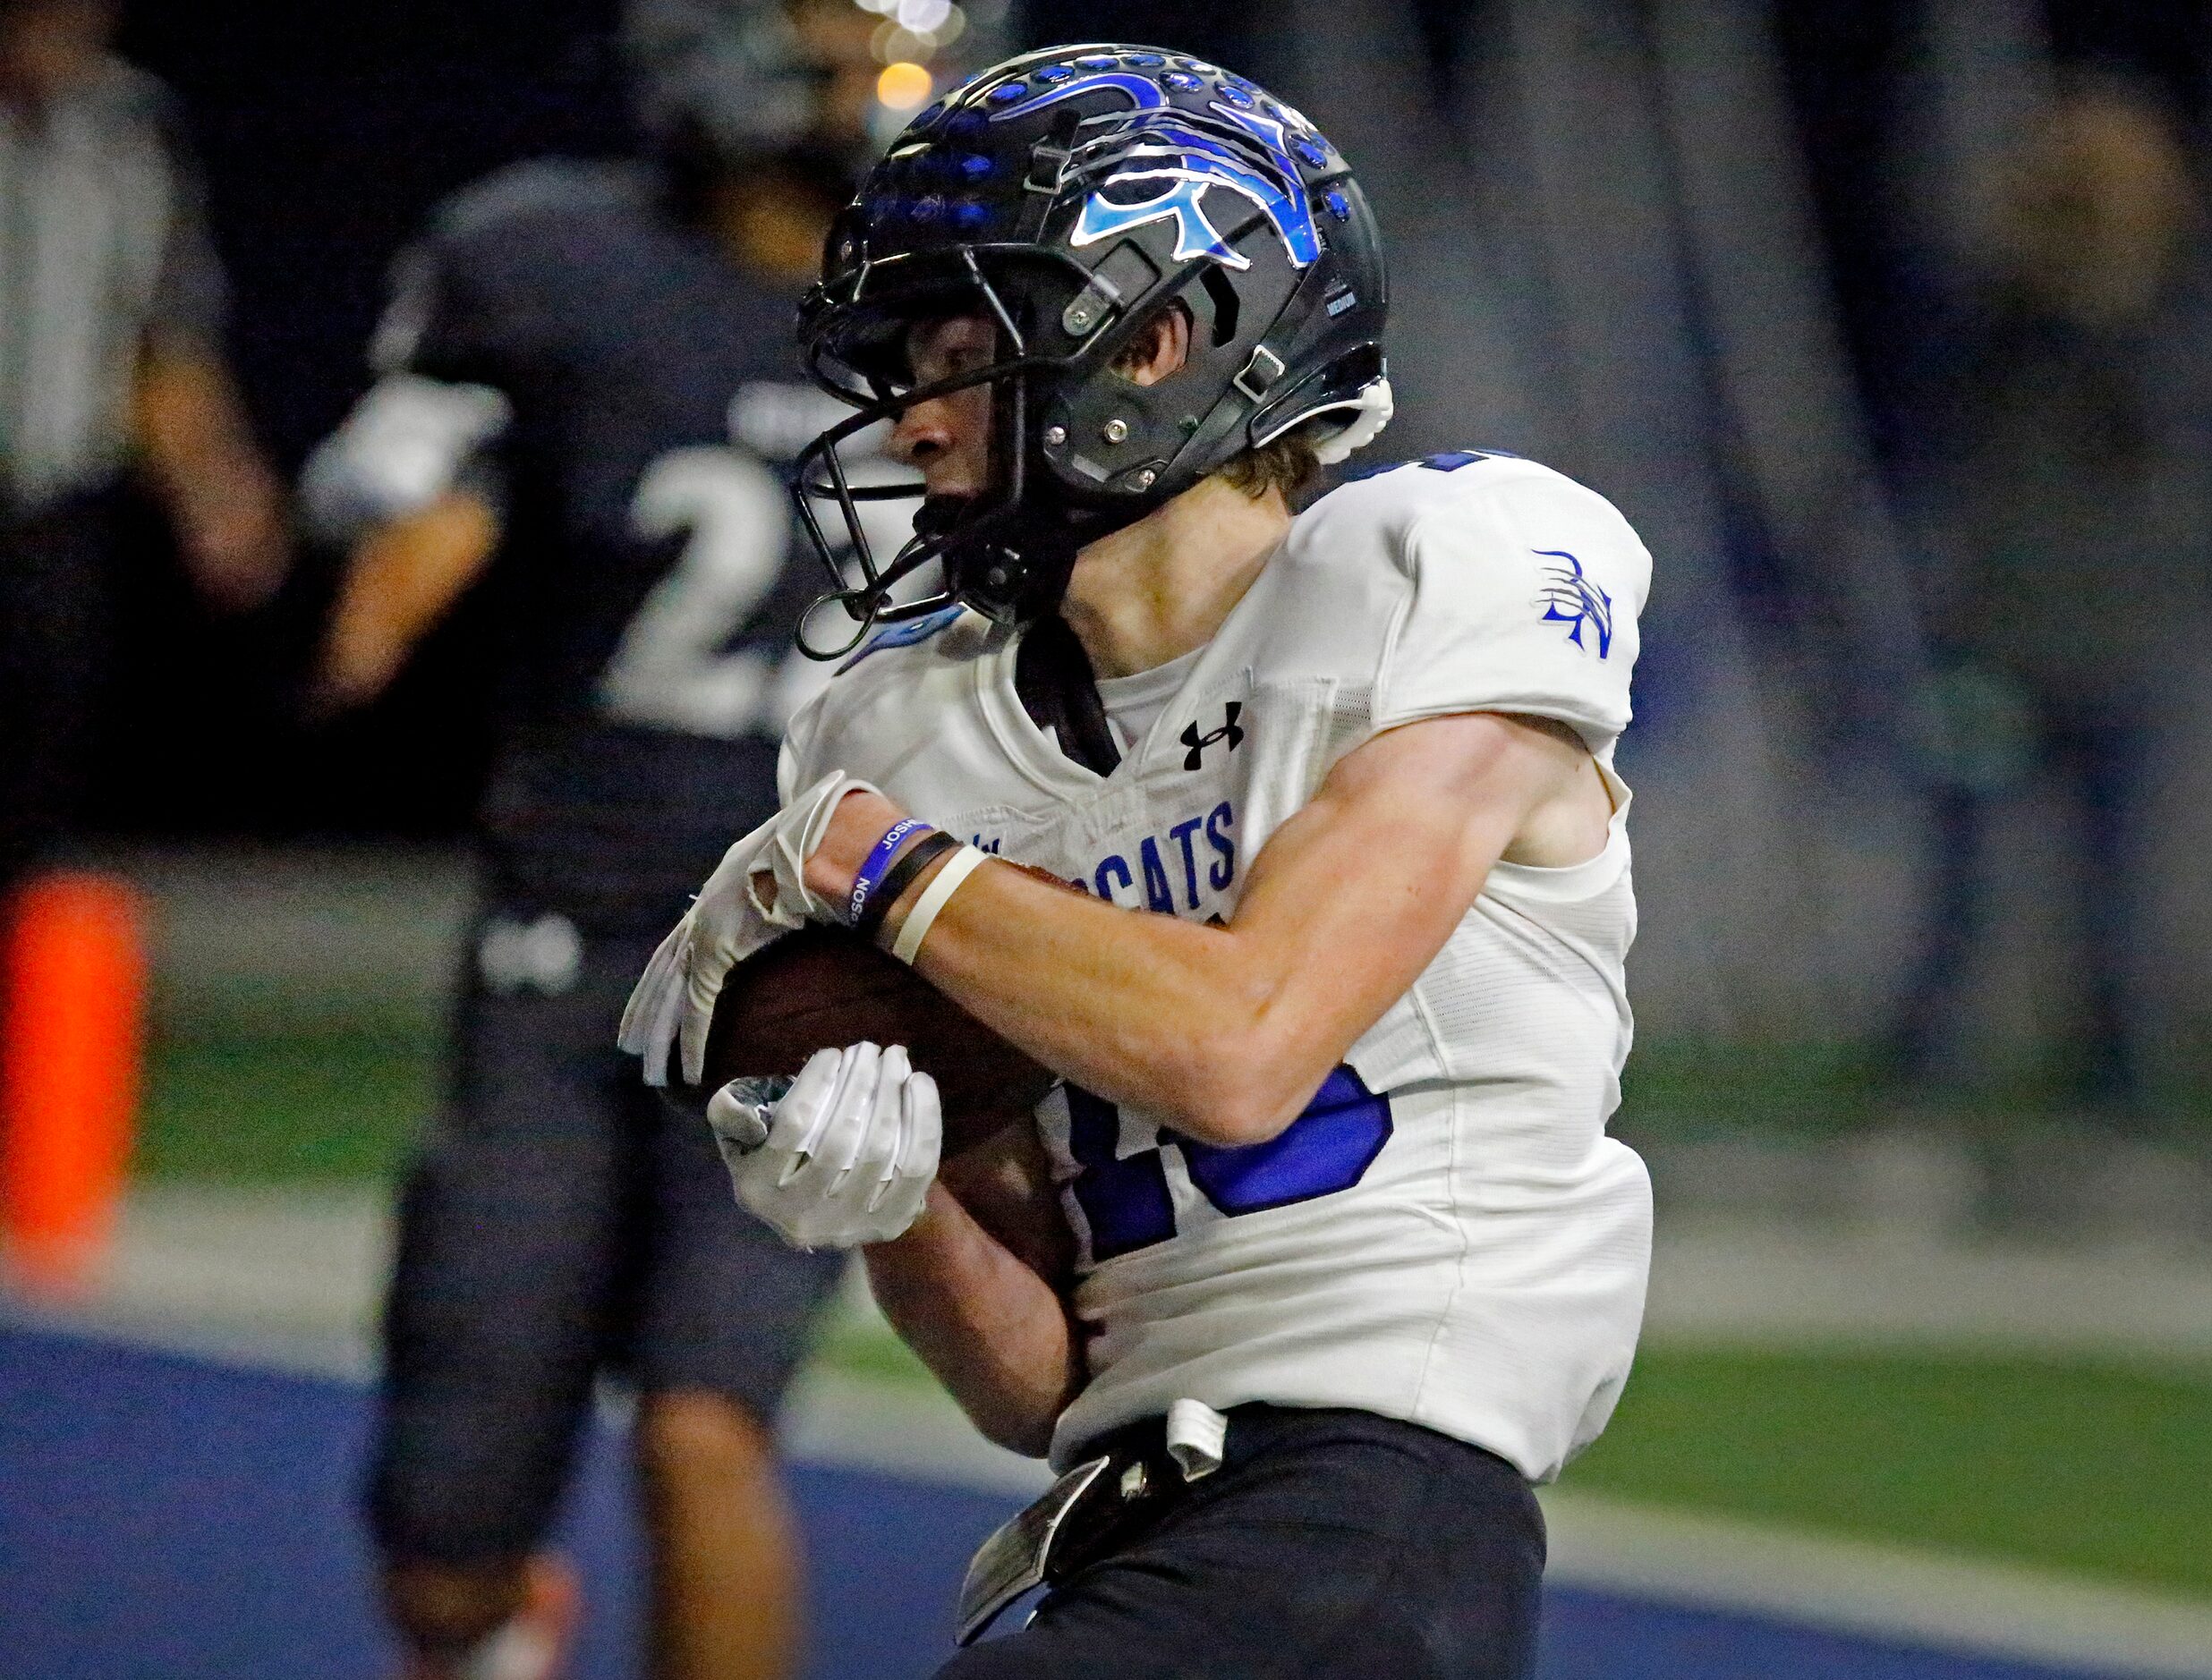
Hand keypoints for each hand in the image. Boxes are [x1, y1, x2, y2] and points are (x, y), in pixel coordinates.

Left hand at [617, 769, 876, 1084]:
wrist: (824, 841)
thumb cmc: (828, 849)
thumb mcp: (804, 869)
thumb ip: (803, 887)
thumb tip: (829, 896)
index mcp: (723, 885)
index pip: (686, 939)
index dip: (670, 970)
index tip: (659, 996)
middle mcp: (706, 907)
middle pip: (666, 969)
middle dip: (648, 1007)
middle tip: (631, 1042)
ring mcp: (707, 928)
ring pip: (671, 993)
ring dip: (659, 1034)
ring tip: (648, 1068)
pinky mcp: (717, 951)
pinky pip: (698, 1004)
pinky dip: (691, 1038)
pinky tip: (687, 1067)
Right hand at [708, 1042, 940, 1249]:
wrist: (822, 1209)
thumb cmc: (781, 1157)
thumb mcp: (742, 1135)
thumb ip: (734, 1115)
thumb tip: (747, 1110)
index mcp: (758, 1188)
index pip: (793, 1126)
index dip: (817, 1083)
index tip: (833, 1053)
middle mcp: (801, 1216)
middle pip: (841, 1137)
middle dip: (861, 1082)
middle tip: (872, 1049)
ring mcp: (849, 1225)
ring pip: (881, 1151)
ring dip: (892, 1095)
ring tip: (895, 1059)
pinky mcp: (891, 1224)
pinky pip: (917, 1167)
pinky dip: (924, 1121)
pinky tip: (919, 1085)